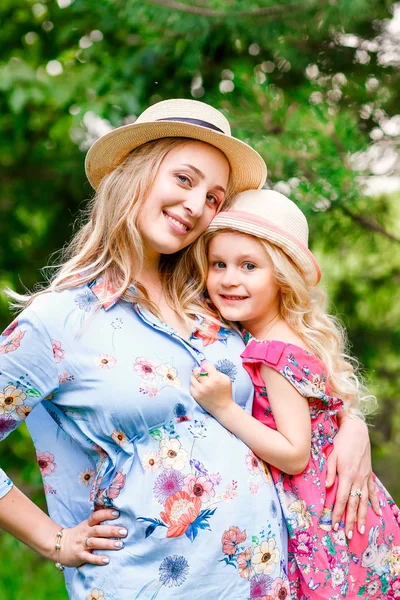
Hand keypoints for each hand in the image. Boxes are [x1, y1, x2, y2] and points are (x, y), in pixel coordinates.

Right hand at [57, 508, 127, 566]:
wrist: (58, 546)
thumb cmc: (78, 535)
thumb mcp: (86, 526)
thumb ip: (97, 523)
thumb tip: (115, 516)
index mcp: (87, 524)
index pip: (96, 516)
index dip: (106, 514)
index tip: (117, 513)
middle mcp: (85, 533)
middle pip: (98, 530)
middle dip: (112, 530)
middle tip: (124, 531)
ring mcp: (81, 545)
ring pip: (95, 543)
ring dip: (108, 544)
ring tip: (120, 545)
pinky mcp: (79, 556)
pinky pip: (89, 558)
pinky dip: (97, 559)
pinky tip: (106, 560)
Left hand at [190, 361, 232, 416]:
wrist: (222, 407)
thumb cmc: (225, 392)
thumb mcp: (226, 379)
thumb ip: (216, 371)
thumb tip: (205, 365)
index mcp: (216, 378)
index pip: (205, 365)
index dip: (206, 366)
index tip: (206, 368)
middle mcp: (207, 383)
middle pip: (196, 370)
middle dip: (199, 371)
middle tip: (202, 374)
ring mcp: (200, 390)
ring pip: (192, 377)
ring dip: (196, 378)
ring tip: (201, 381)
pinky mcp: (195, 395)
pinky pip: (191, 385)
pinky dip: (194, 385)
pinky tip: (200, 387)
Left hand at [326, 416, 380, 536]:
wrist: (356, 431)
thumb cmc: (341, 442)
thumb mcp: (331, 455)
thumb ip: (329, 472)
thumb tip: (328, 487)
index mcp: (346, 475)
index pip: (341, 499)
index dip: (337, 513)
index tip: (334, 525)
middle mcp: (357, 479)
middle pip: (353, 504)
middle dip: (349, 521)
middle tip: (347, 535)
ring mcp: (365, 478)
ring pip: (364, 501)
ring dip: (362, 517)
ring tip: (361, 531)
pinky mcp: (369, 475)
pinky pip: (373, 492)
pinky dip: (375, 503)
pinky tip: (378, 513)